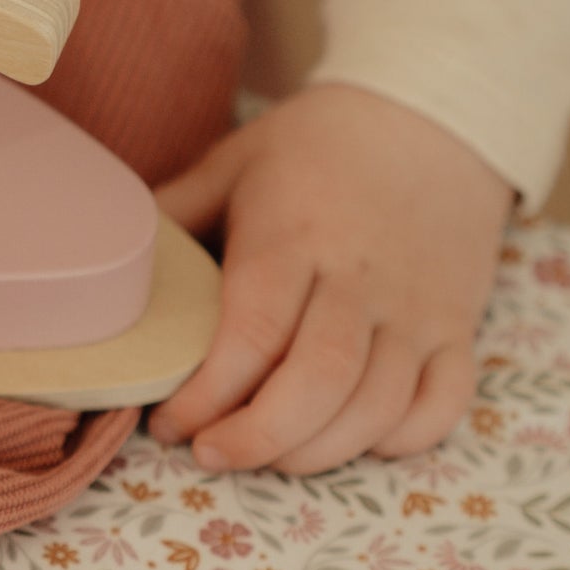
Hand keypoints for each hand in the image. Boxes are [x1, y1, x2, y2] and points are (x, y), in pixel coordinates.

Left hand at [148, 83, 512, 474]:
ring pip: (378, 407)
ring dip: (318, 451)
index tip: (168, 423)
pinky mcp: (460, 326)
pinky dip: (399, 440)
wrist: (430, 116)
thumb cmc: (316, 144)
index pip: (252, 336)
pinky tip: (352, 438)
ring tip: (268, 453)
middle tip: (211, 453)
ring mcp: (418, 308)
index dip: (206, 396)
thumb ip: (175, 212)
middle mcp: (361, 280)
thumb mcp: (235, 161)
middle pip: (318, 383)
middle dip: (258, 439)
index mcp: (295, 237)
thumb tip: (108, 259)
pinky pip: (442, 406)